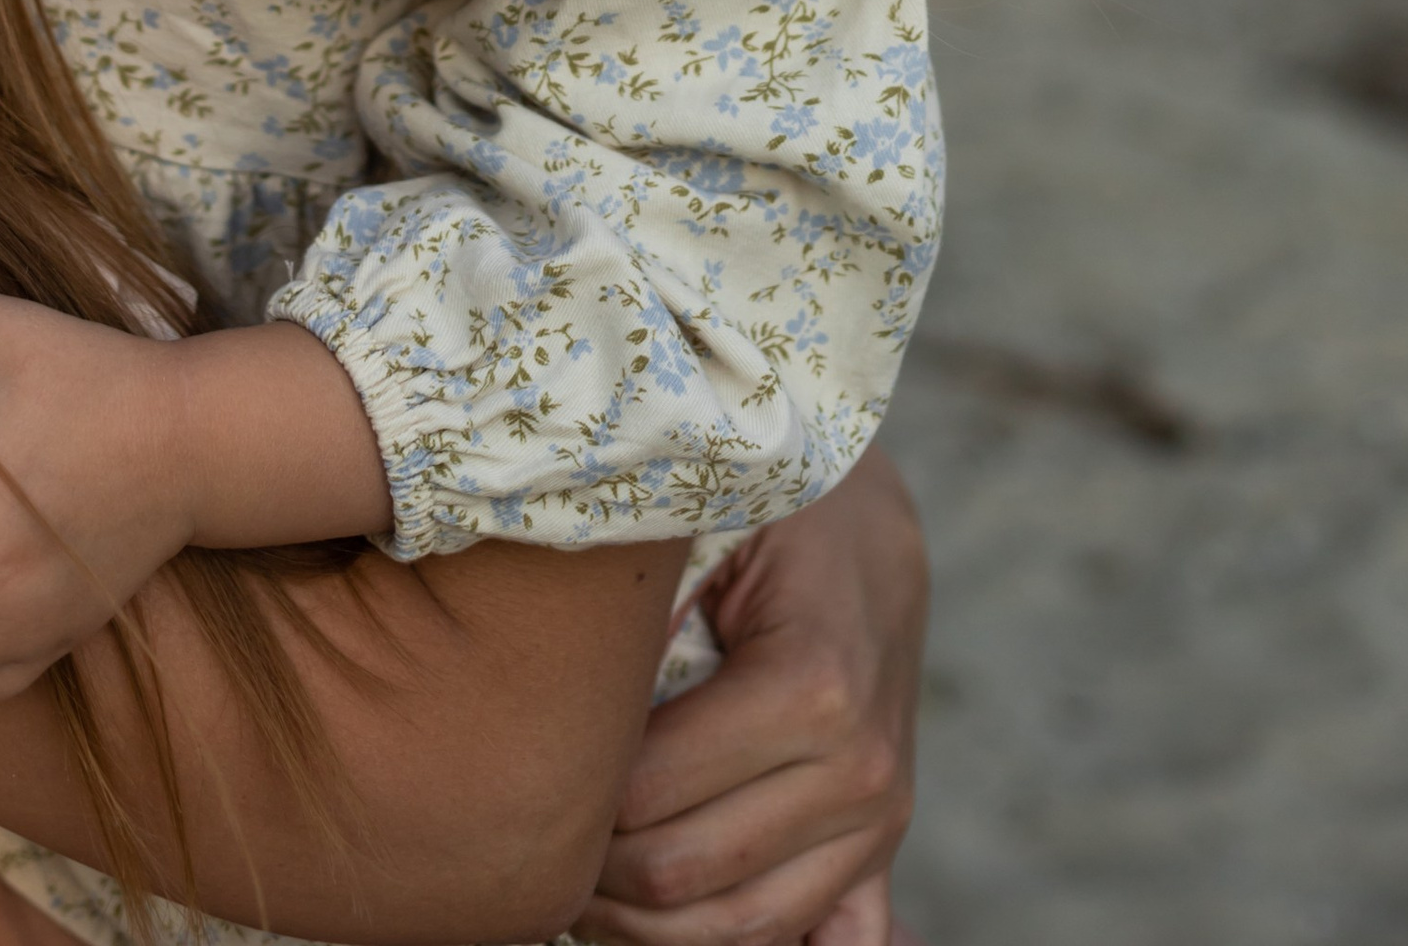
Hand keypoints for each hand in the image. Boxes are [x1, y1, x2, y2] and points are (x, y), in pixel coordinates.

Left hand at [576, 442, 928, 945]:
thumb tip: (560, 722)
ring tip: (579, 887)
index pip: (649, 800)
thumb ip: (641, 628)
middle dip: (594, 870)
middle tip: (533, 832)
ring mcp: (882, 820)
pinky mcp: (887, 845)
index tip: (520, 772)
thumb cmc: (763, 505)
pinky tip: (679, 929)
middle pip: (685, 877)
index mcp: (812, 687)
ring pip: (743, 930)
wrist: (861, 504)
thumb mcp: (698, 534)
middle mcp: (860, 769)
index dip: (570, 799)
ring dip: (645, 927)